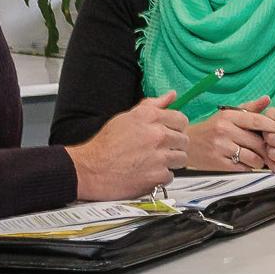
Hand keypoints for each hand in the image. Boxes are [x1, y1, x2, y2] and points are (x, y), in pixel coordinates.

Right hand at [66, 93, 189, 200]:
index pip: (181, 119)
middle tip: (159, 150)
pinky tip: (147, 173)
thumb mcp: (127, 117)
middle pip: (184, 140)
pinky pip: (170, 176)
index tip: (171, 133)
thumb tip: (172, 96)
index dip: (177, 127)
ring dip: (170, 162)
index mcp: (150, 117)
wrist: (91, 169)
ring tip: (153, 162)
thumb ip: (152, 105)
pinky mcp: (157, 176)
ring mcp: (159, 156)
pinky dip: (161, 177)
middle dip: (174, 145)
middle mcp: (157, 135)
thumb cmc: (106, 144)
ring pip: (181, 158)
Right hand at [183, 96, 274, 171]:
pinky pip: (243, 168)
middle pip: (257, 142)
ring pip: (253, 158)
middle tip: (273, 150)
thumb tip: (268, 99)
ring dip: (260, 161)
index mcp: (229, 117)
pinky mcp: (218, 163)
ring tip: (258, 159)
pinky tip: (246, 164)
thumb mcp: (229, 115)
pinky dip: (248, 167)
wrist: (189, 143)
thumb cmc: (213, 128)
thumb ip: (250, 108)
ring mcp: (221, 147)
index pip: (257, 121)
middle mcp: (225, 130)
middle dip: (268, 148)